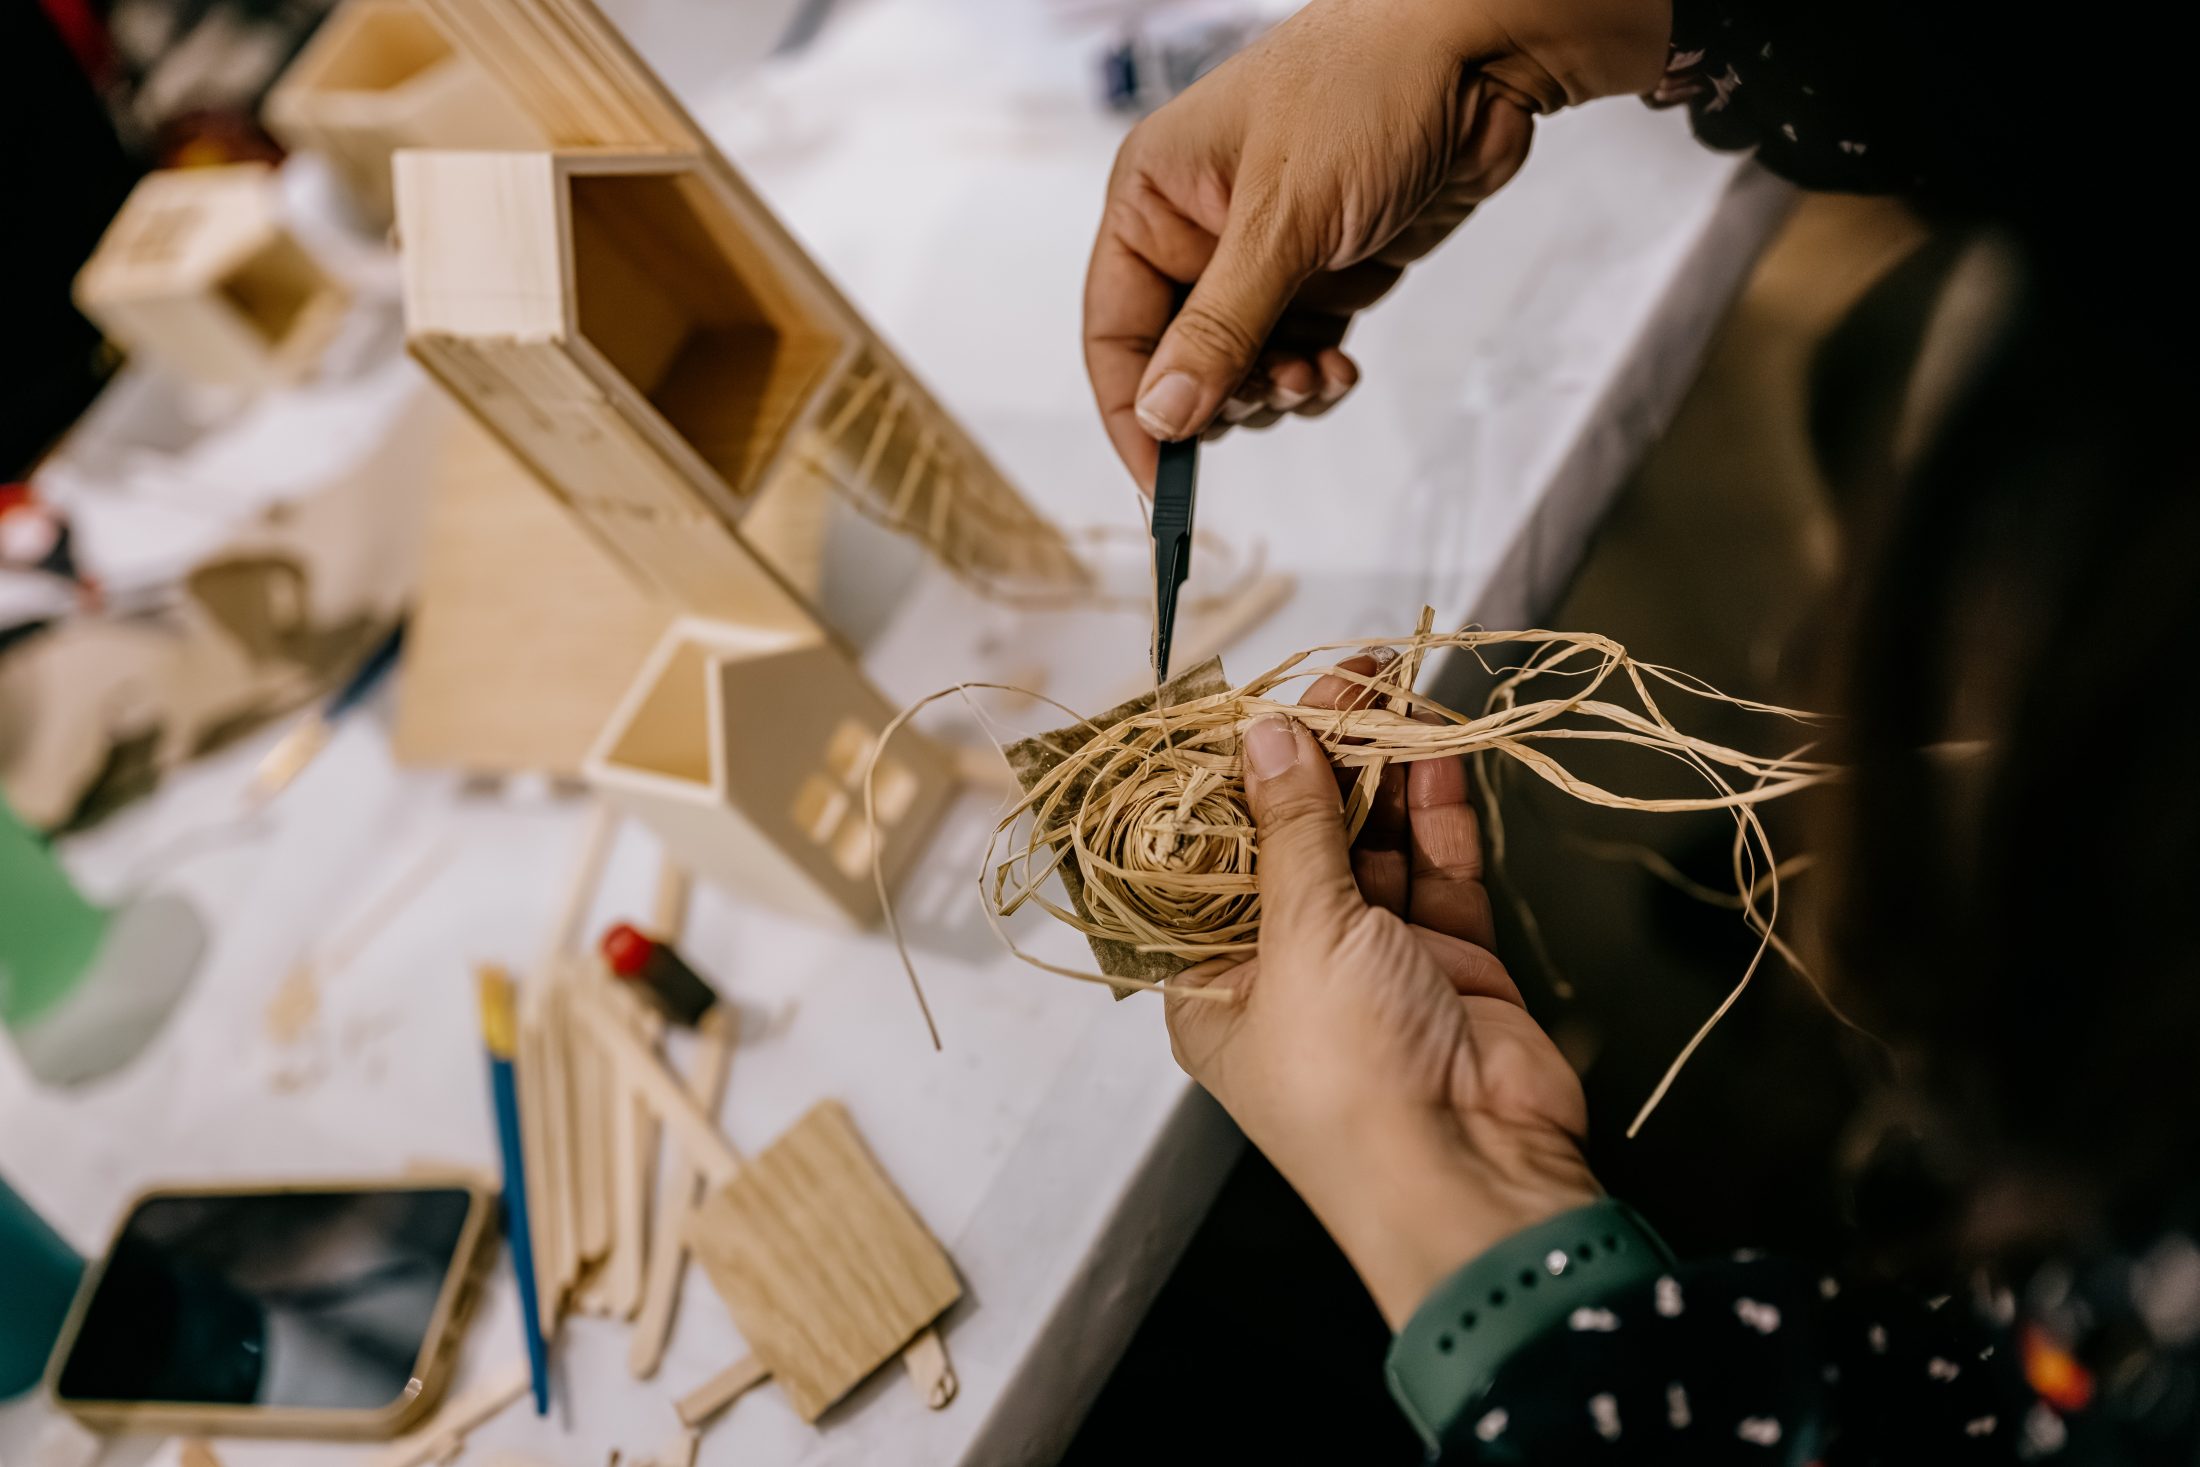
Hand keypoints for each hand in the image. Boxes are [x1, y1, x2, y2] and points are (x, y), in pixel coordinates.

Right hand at [1083, 0, 1670, 485]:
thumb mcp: (1283, 219)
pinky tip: (1342, 367)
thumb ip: (1220, 329)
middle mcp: (1196, 230)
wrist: (1478, 52)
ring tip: (1318, 375)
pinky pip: (1296, 356)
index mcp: (1153, 200)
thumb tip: (1161, 417)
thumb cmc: (1366, 91)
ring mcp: (1262, 255)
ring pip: (1240, 371)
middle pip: (1176, 364)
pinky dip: (1315, 378)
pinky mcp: (1322, 272)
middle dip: (1222, 400)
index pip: (1114, 330)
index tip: (1164, 482)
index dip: (1132, 411)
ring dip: (1276, 394)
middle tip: (1275, 393)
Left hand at [1168, 655, 1599, 1325]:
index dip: (1226, 780)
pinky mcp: (1448, 963)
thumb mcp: (1301, 936)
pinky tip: (1438, 751)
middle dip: (1318, 759)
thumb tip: (1267, 735)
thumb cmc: (1349, 1078)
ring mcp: (1371, 966)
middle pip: (1292, 841)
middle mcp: (1285, 970)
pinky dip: (1437, 815)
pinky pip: (1436, 874)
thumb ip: (1291, 828)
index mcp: (1210, 982)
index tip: (1248, 702)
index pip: (1205, 859)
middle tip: (1347, 675)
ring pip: (1368, 848)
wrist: (1473, 1174)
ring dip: (1381, 773)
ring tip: (1395, 689)